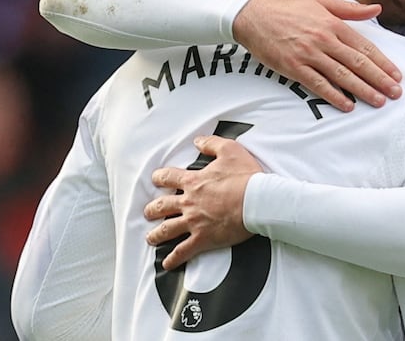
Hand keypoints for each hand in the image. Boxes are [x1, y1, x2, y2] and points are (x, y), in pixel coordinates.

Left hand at [145, 136, 264, 268]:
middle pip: (163, 206)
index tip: (156, 180)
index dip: (160, 178)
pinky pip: (183, 251)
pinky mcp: (203, 238)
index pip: (169, 177)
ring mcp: (194, 221)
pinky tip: (167, 264)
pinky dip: (174, 259)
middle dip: (152, 209)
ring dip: (156, 234)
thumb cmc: (245, 176)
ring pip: (167, 229)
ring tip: (150, 238)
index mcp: (194, 181)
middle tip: (148, 212)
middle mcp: (189, 202)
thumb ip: (211, 144)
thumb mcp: (230, 150)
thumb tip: (198, 141)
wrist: (256, 200)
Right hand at [232, 0, 402, 111]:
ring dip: (362, 90)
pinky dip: (333, 95)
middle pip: (357, 63)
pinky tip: (347, 104)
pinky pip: (317, 84)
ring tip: (378, 101)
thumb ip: (351, 9)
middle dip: (379, 80)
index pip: (364, 47)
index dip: (383, 63)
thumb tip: (377, 9)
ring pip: (341, 76)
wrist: (254, 16)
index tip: (396, 75)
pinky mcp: (293, 68)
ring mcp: (309, 55)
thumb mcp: (322, 2)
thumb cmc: (289, 10)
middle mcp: (324, 40)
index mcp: (333, 24)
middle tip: (395, 93)